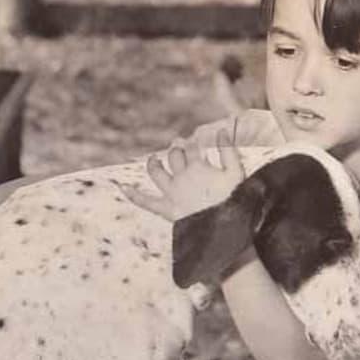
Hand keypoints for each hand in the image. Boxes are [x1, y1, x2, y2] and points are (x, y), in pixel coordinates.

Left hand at [121, 129, 244, 221]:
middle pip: (174, 156)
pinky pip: (146, 201)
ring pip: (156, 172)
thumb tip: (223, 130)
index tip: (196, 144)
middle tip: (178, 147)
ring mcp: (171, 192)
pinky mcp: (166, 209)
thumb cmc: (234, 200)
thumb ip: (229, 151)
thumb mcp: (236, 173)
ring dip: (153, 164)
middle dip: (176, 149)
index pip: (192, 148)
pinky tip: (123, 188)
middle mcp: (181, 176)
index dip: (193, 143)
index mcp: (197, 166)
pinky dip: (134, 195)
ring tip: (153, 160)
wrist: (225, 228)